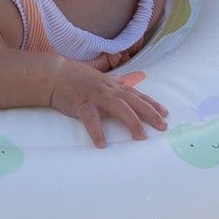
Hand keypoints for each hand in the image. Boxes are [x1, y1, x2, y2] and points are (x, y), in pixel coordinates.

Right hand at [47, 58, 168, 147]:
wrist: (54, 74)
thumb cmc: (76, 77)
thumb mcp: (98, 78)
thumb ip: (113, 81)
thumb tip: (126, 80)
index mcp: (112, 85)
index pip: (136, 94)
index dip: (151, 104)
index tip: (165, 113)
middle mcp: (107, 89)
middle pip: (133, 101)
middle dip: (149, 113)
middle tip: (162, 126)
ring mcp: (95, 95)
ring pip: (118, 107)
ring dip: (131, 121)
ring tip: (141, 137)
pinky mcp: (80, 103)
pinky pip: (90, 118)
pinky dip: (96, 131)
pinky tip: (102, 144)